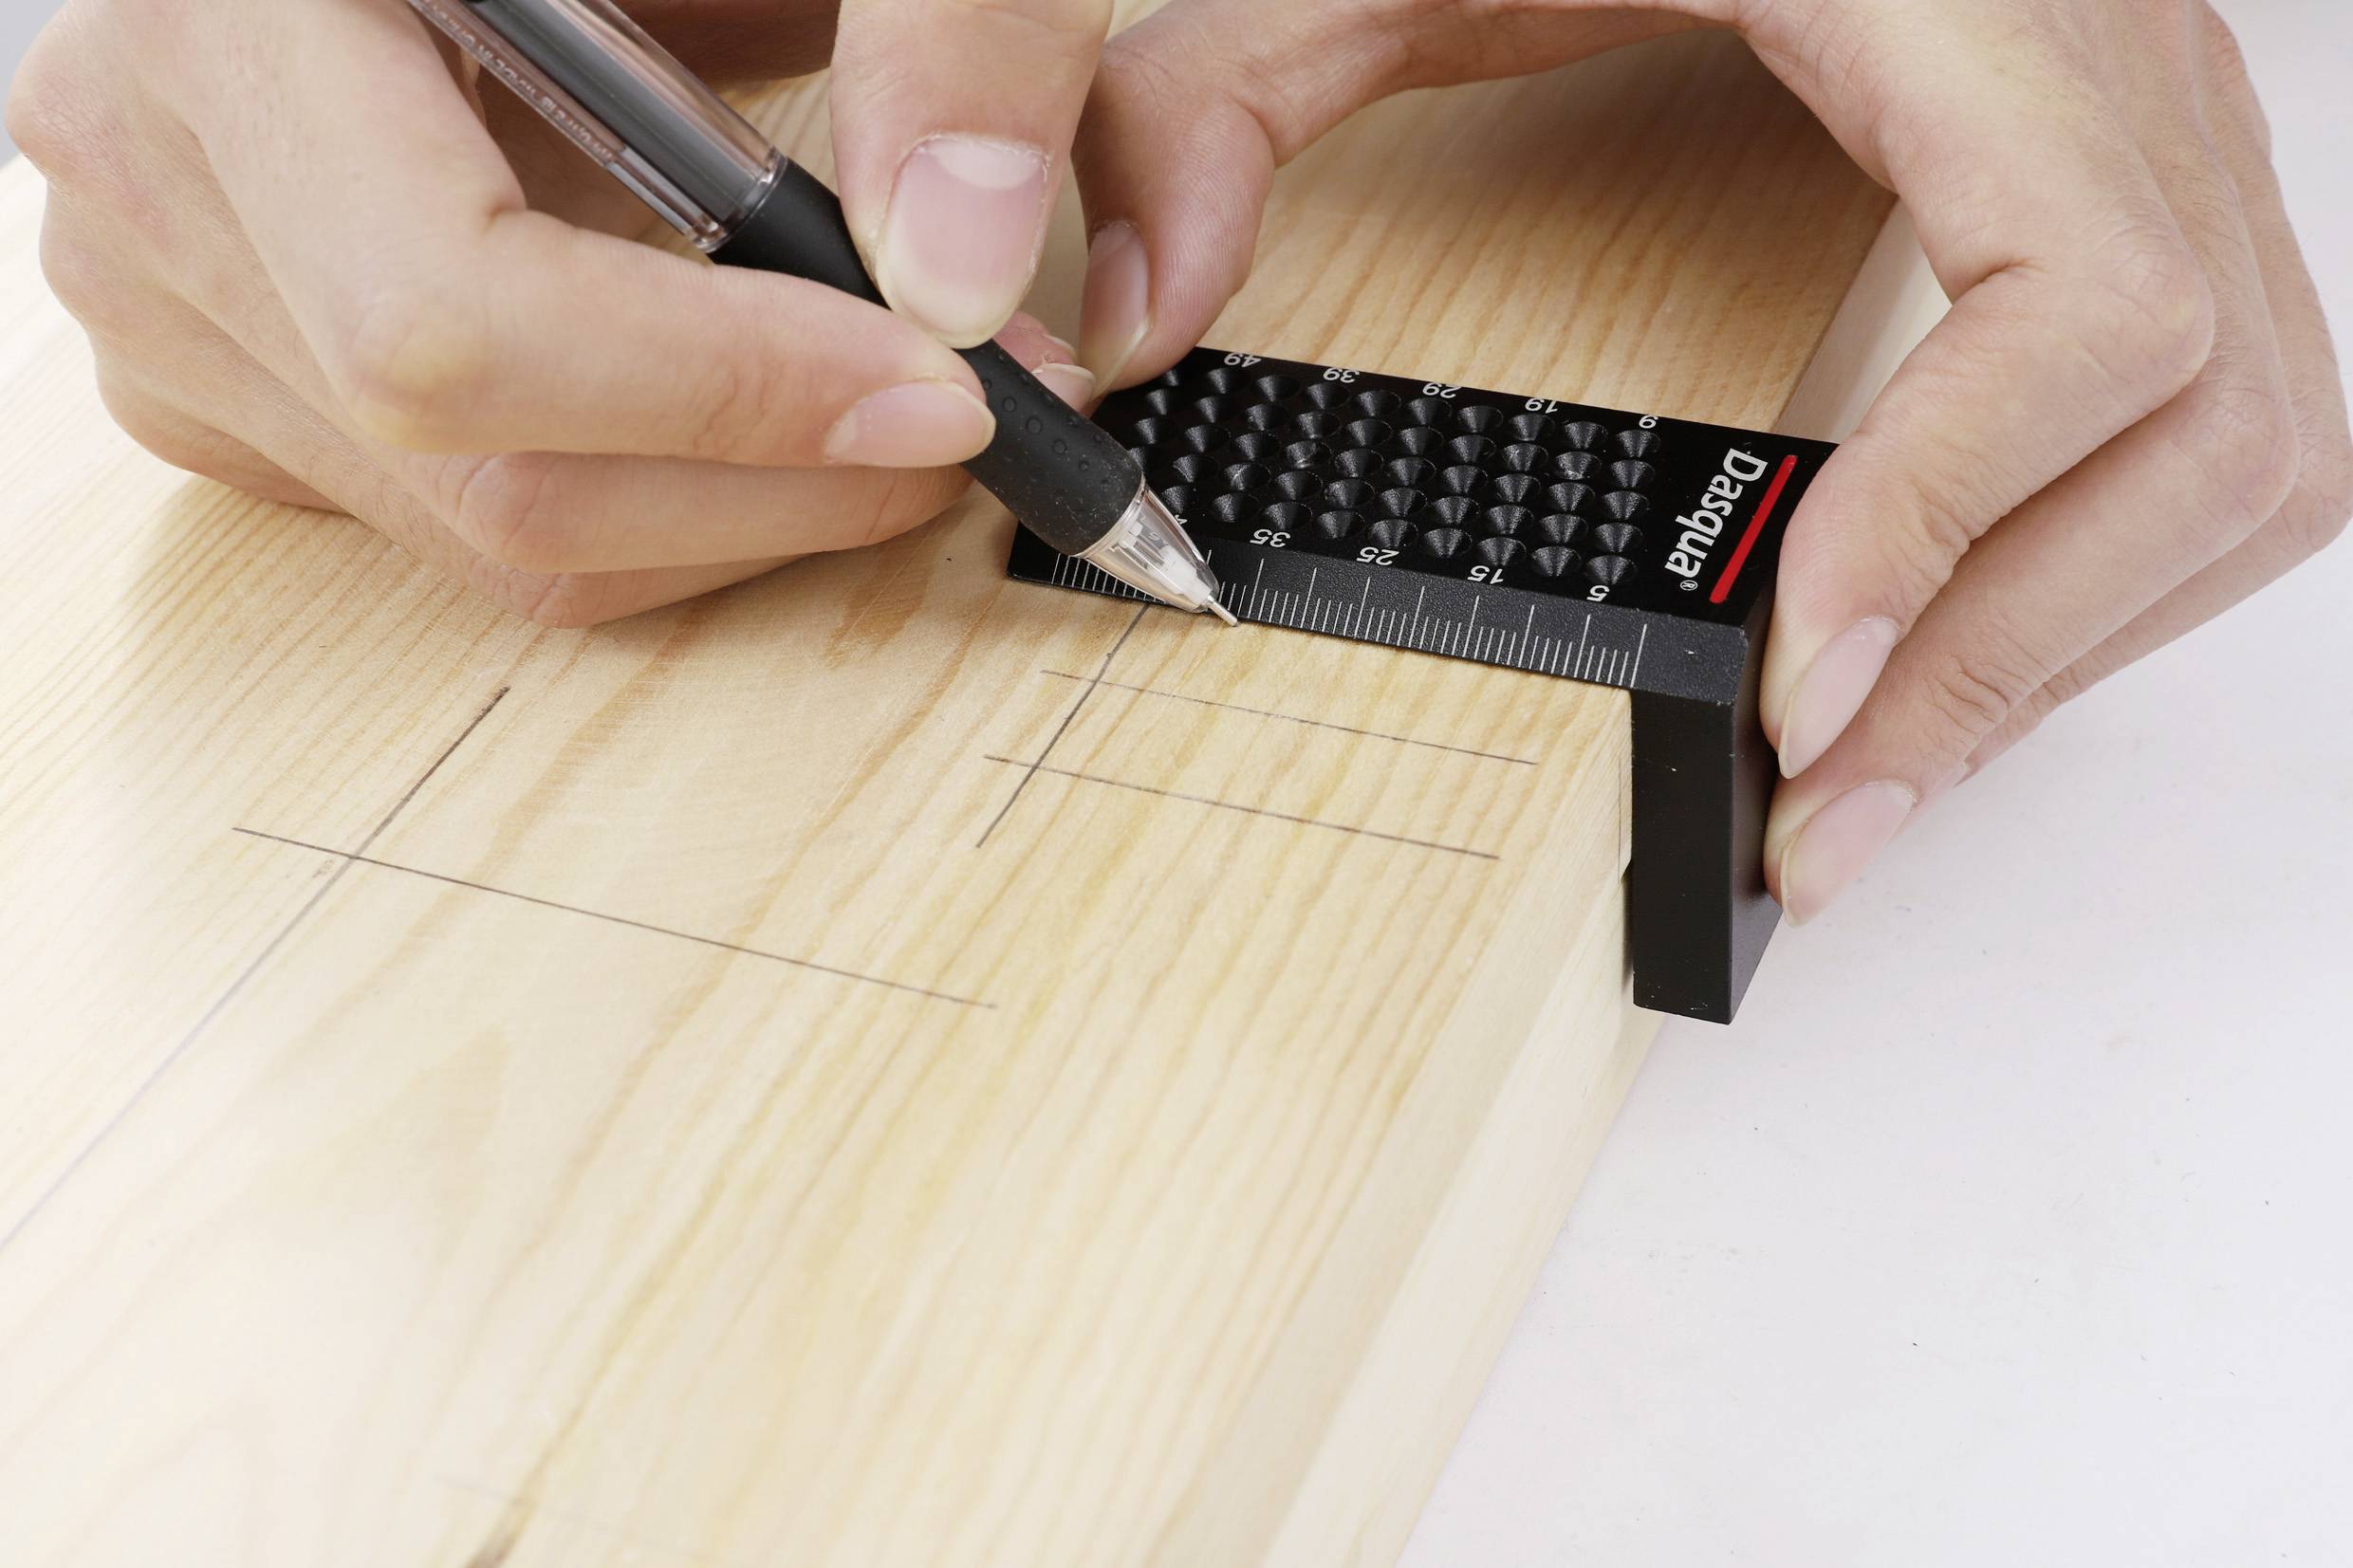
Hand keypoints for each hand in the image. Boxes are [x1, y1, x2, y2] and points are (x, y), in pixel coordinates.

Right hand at [7, 0, 1095, 625]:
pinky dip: (655, 495)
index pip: (452, 317)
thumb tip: (958, 277)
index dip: (724, 392)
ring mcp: (171, 306)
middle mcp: (157, 180)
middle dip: (781, 485)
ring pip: (495, 536)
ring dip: (740, 506)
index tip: (938, 388)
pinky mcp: (232, 386)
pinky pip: (467, 524)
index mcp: (234, 16)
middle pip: (491, 477)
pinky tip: (743, 401)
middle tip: (968, 420)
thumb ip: (923, 27)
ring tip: (883, 401)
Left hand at [1055, 0, 2350, 919]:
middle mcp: (2125, 66)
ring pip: (2247, 457)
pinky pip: (2227, 433)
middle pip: (2201, 429)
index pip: (2081, 297)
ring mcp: (2176, 136)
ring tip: (1870, 783)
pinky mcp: (2171, 193)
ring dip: (2065, 646)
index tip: (1795, 679)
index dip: (1953, 507)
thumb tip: (1132, 323)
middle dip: (2001, 661)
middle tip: (1817, 817)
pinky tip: (1949, 657)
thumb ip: (1213, 93)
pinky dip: (2102, 579)